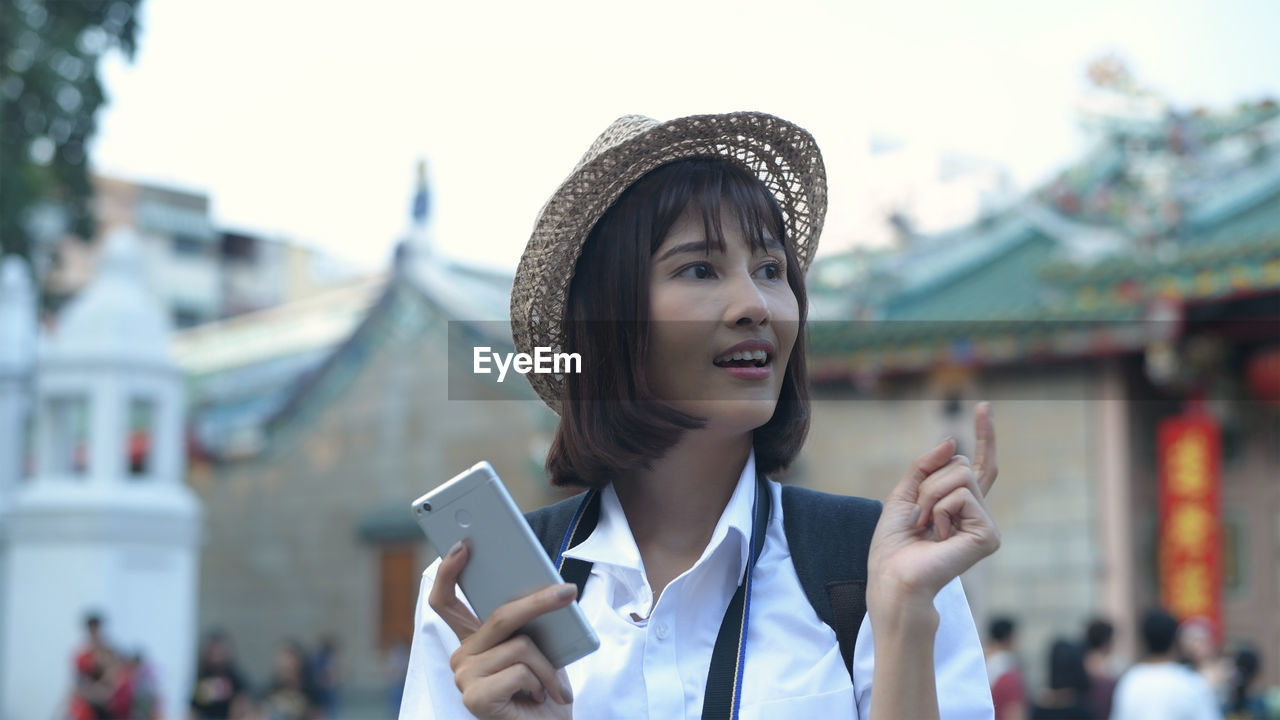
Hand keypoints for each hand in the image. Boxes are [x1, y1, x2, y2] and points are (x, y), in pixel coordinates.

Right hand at [428, 541, 575, 719]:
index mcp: (472, 642)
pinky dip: (542, 683)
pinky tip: (538, 699)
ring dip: (547, 667)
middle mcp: (461, 657)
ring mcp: (463, 678)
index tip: (463, 546)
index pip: (446, 601)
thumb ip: (527, 623)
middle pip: (498, 616)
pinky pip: (520, 670)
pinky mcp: (474, 698)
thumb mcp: (539, 649)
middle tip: (568, 592)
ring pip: (519, 645)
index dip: (449, 572)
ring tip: (551, 688)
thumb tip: (544, 586)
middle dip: (539, 602)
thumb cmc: (543, 692)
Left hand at [867, 402, 1000, 608]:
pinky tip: (938, 535)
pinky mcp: (989, 535)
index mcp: (958, 505)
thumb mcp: (903, 494)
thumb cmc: (894, 545)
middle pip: (961, 463)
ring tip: (925, 526)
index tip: (984, 407)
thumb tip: (952, 442)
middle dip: (928, 481)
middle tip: (918, 516)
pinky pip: (962, 495)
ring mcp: (985, 524)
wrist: (892, 576)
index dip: (983, 436)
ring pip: (961, 475)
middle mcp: (976, 513)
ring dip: (930, 496)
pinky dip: (940, 509)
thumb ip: (925, 467)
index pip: (977, 464)